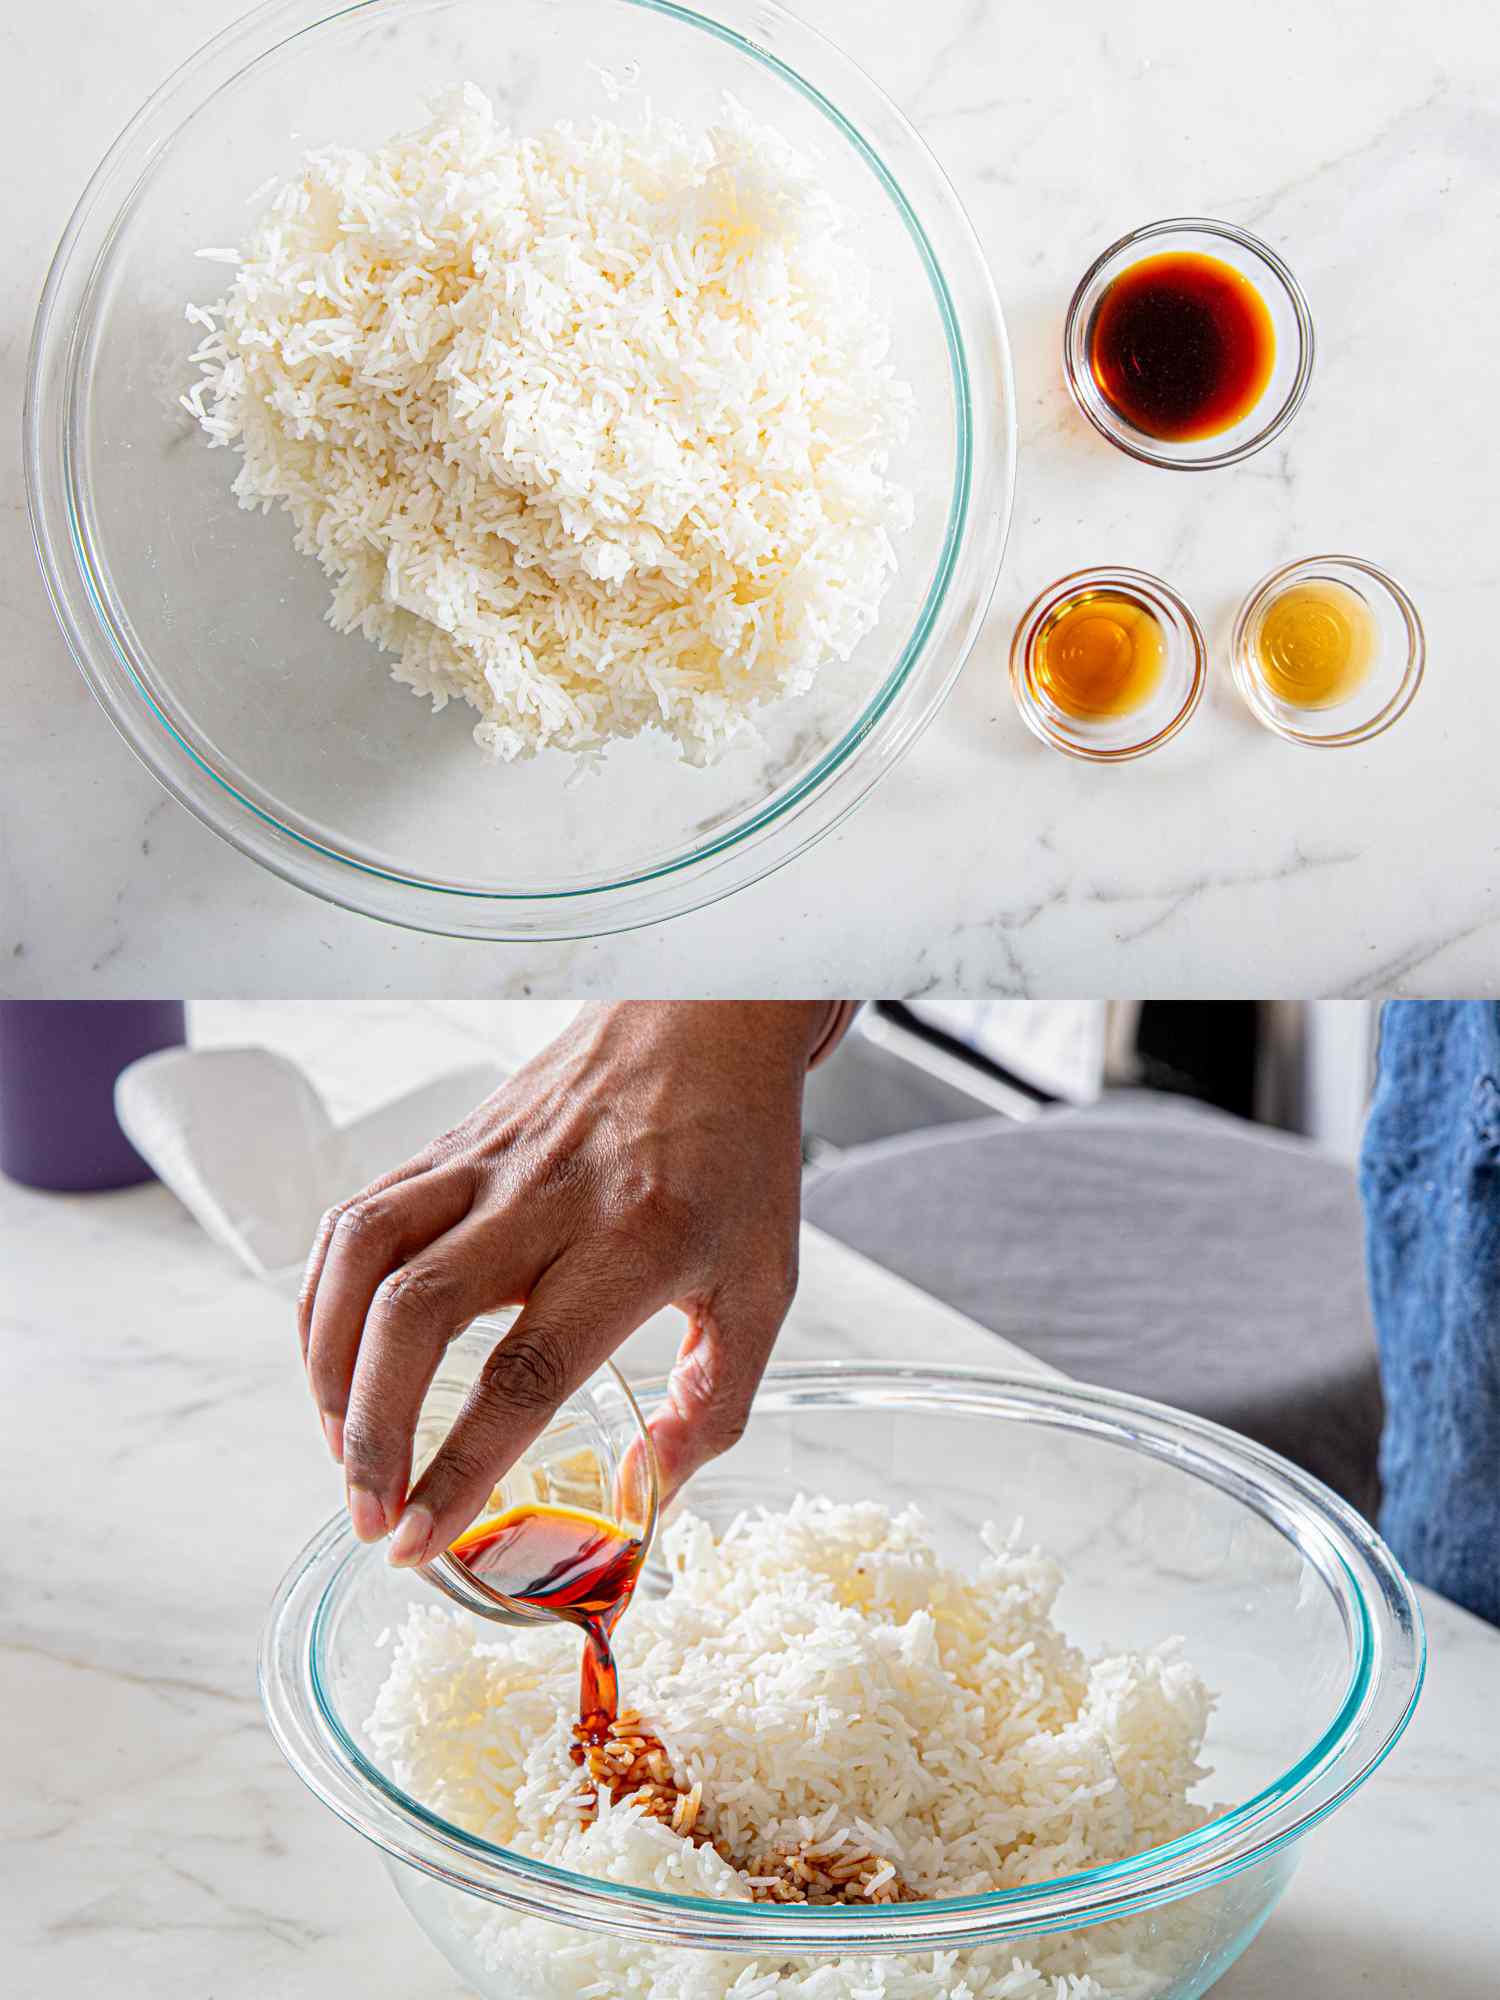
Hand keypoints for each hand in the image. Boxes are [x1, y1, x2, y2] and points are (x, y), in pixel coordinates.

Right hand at [297, 1002, 834, 1565]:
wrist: (704, 1019)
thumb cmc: (736, 1158)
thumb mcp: (763, 1286)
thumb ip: (714, 1403)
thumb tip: (640, 1498)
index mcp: (635, 1242)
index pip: (525, 1372)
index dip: (459, 1469)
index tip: (418, 1544)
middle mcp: (544, 1198)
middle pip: (413, 1315)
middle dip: (371, 1433)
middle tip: (369, 1515)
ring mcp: (484, 1161)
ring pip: (363, 1257)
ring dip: (329, 1367)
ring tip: (345, 1449)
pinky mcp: (448, 1141)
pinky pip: (357, 1219)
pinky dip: (325, 1299)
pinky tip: (339, 1361)